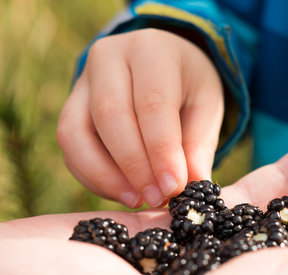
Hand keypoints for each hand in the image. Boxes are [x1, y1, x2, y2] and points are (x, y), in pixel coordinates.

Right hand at [57, 28, 223, 207]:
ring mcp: (82, 82)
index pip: (151, 103)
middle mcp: (109, 58)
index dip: (161, 150)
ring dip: (105, 176)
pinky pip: (70, 148)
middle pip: (110, 116)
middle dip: (134, 166)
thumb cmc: (188, 86)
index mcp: (152, 51)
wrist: (162, 64)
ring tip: (138, 200)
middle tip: (157, 198)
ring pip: (76, 133)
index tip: (173, 187)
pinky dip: (93, 177)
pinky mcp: (69, 107)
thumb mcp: (207, 107)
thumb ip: (199, 145)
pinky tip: (123, 192)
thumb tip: (193, 188)